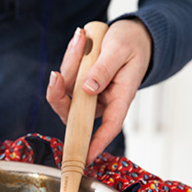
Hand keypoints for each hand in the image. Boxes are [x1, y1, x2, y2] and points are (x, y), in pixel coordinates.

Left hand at [47, 19, 151, 163]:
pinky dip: (69, 58)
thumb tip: (87, 88)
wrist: (133, 34)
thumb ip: (104, 69)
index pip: (110, 126)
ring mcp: (89, 93)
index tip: (86, 156)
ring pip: (66, 90)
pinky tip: (80, 40)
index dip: (98, 143)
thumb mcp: (121, 50)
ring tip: (82, 39)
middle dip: (60, 93)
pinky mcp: (80, 83)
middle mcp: (102, 100)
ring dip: (68, 64)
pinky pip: (66, 76)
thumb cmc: (132, 44)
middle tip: (58, 73)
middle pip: (74, 111)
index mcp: (121, 98)